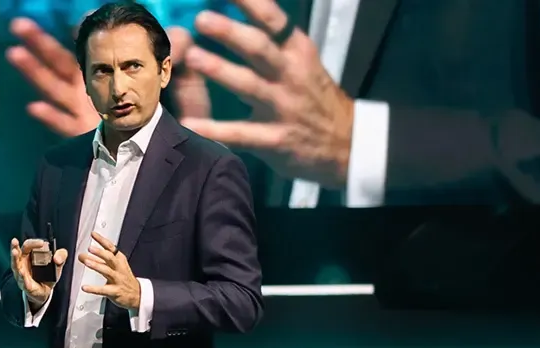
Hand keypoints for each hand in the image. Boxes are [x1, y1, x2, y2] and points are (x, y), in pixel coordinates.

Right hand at [6, 19, 213, 136]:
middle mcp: (85, 87)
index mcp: (103, 72)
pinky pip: (62, 123)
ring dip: (32, 69)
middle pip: (57, 61)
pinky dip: (48, 115)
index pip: (89, 49)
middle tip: (17, 25)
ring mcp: (79, 109)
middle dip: (37, 43)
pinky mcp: (81, 131)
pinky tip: (35, 107)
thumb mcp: (161, 85)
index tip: (77, 22)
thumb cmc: (151, 114)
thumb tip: (184, 35)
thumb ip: (171, 61)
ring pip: (52, 86)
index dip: (82, 36)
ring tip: (13, 52)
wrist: (142, 150)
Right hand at [11, 237, 67, 307]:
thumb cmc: (47, 274)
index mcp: (29, 255)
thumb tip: (57, 258)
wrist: (46, 290)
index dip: (34, 242)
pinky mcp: (25, 285)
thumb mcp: (57, 263)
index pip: (28, 245)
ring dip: (15, 259)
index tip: (42, 243)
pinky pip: (23, 281)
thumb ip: (61, 256)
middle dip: (14, 247)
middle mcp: (22, 263)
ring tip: (15, 252)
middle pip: (16, 253)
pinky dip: (23, 277)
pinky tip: (22, 273)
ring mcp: (21, 274)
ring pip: (16, 266)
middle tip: (14, 241)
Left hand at [77, 232, 140, 310]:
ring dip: (96, 265)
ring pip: (107, 271)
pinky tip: (85, 287)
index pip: (110, 247)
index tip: (93, 234)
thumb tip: (82, 256)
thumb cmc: (123, 278)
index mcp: (119, 259)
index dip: (102, 240)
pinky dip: (93, 289)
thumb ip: (98, 260)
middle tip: (89, 248)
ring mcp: (117, 279)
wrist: (137, 294)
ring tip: (86, 262)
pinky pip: (103, 290)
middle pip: (110, 257)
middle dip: (100, 252)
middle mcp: (119, 268)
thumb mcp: (113, 266)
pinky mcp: (115, 291)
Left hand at [181, 1, 355, 187]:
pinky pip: (242, 133)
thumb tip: (237, 9)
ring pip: (249, 86)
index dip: (249, 3)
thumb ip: (271, 37)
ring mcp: (283, 107)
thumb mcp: (300, 58)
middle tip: (202, 19)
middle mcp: (290, 74)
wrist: (347, 142)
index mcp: (295, 50)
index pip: (272, 19)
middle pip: (259, 48)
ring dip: (221, 70)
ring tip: (193, 58)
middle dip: (230, 33)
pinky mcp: (276, 139)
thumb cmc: (312, 93)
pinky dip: (216, 129)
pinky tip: (192, 122)